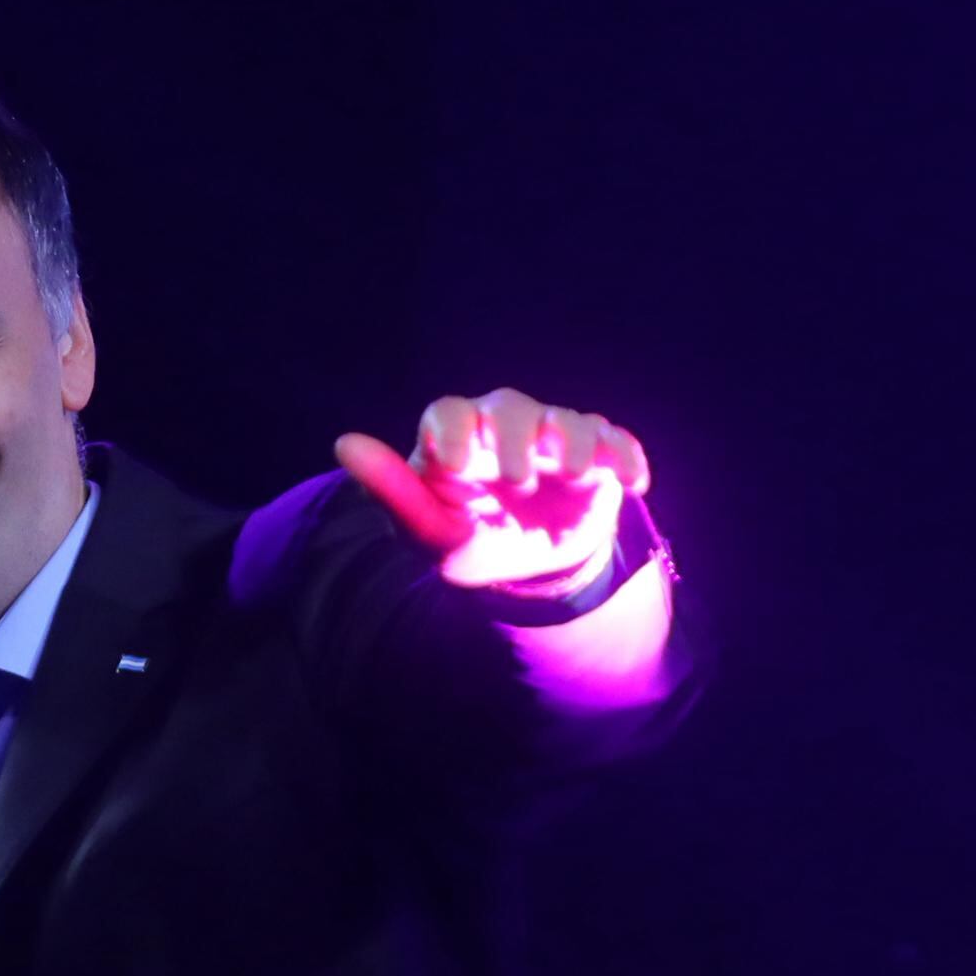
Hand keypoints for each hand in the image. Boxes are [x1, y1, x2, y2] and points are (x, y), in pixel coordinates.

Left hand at [335, 389, 652, 596]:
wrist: (532, 568)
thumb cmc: (470, 541)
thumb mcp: (430, 530)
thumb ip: (393, 490)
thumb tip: (344, 443)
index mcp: (458, 439)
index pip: (449, 411)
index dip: (453, 429)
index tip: (457, 462)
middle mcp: (505, 427)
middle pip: (510, 407)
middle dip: (517, 435)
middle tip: (518, 476)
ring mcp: (556, 438)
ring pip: (567, 419)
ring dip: (575, 439)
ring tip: (576, 472)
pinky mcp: (600, 457)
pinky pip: (617, 443)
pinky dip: (626, 457)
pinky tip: (632, 482)